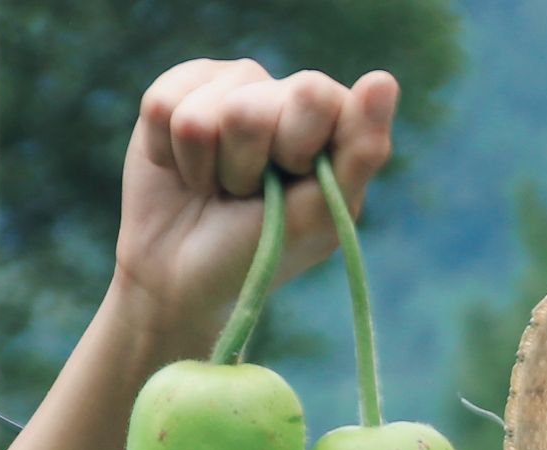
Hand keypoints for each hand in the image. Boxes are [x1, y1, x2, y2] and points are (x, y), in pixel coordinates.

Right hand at [110, 59, 397, 357]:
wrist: (183, 275)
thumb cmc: (262, 253)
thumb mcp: (319, 217)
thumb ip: (360, 152)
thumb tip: (384, 79)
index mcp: (333, 118)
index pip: (314, 95)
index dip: (295, 147)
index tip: (294, 181)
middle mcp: (285, 92)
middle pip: (251, 109)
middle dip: (244, 168)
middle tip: (251, 194)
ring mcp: (232, 86)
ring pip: (202, 117)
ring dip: (206, 170)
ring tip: (218, 188)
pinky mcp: (179, 89)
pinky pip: (162, 109)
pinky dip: (170, 158)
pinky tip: (184, 171)